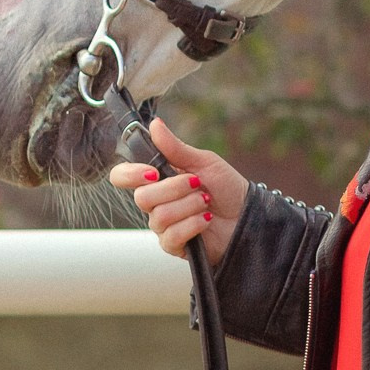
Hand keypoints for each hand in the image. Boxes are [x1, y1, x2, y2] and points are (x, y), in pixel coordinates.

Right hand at [107, 117, 247, 266]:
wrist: (248, 215)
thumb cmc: (226, 187)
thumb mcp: (203, 162)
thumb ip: (175, 147)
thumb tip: (155, 124)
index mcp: (157, 179)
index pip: (122, 176)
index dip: (129, 174)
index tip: (153, 172)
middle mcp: (155, 202)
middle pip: (142, 197)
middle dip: (174, 188)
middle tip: (197, 184)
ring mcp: (163, 225)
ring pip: (159, 216)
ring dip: (189, 206)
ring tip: (206, 202)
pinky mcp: (173, 245)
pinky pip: (172, 235)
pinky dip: (194, 224)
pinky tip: (207, 219)